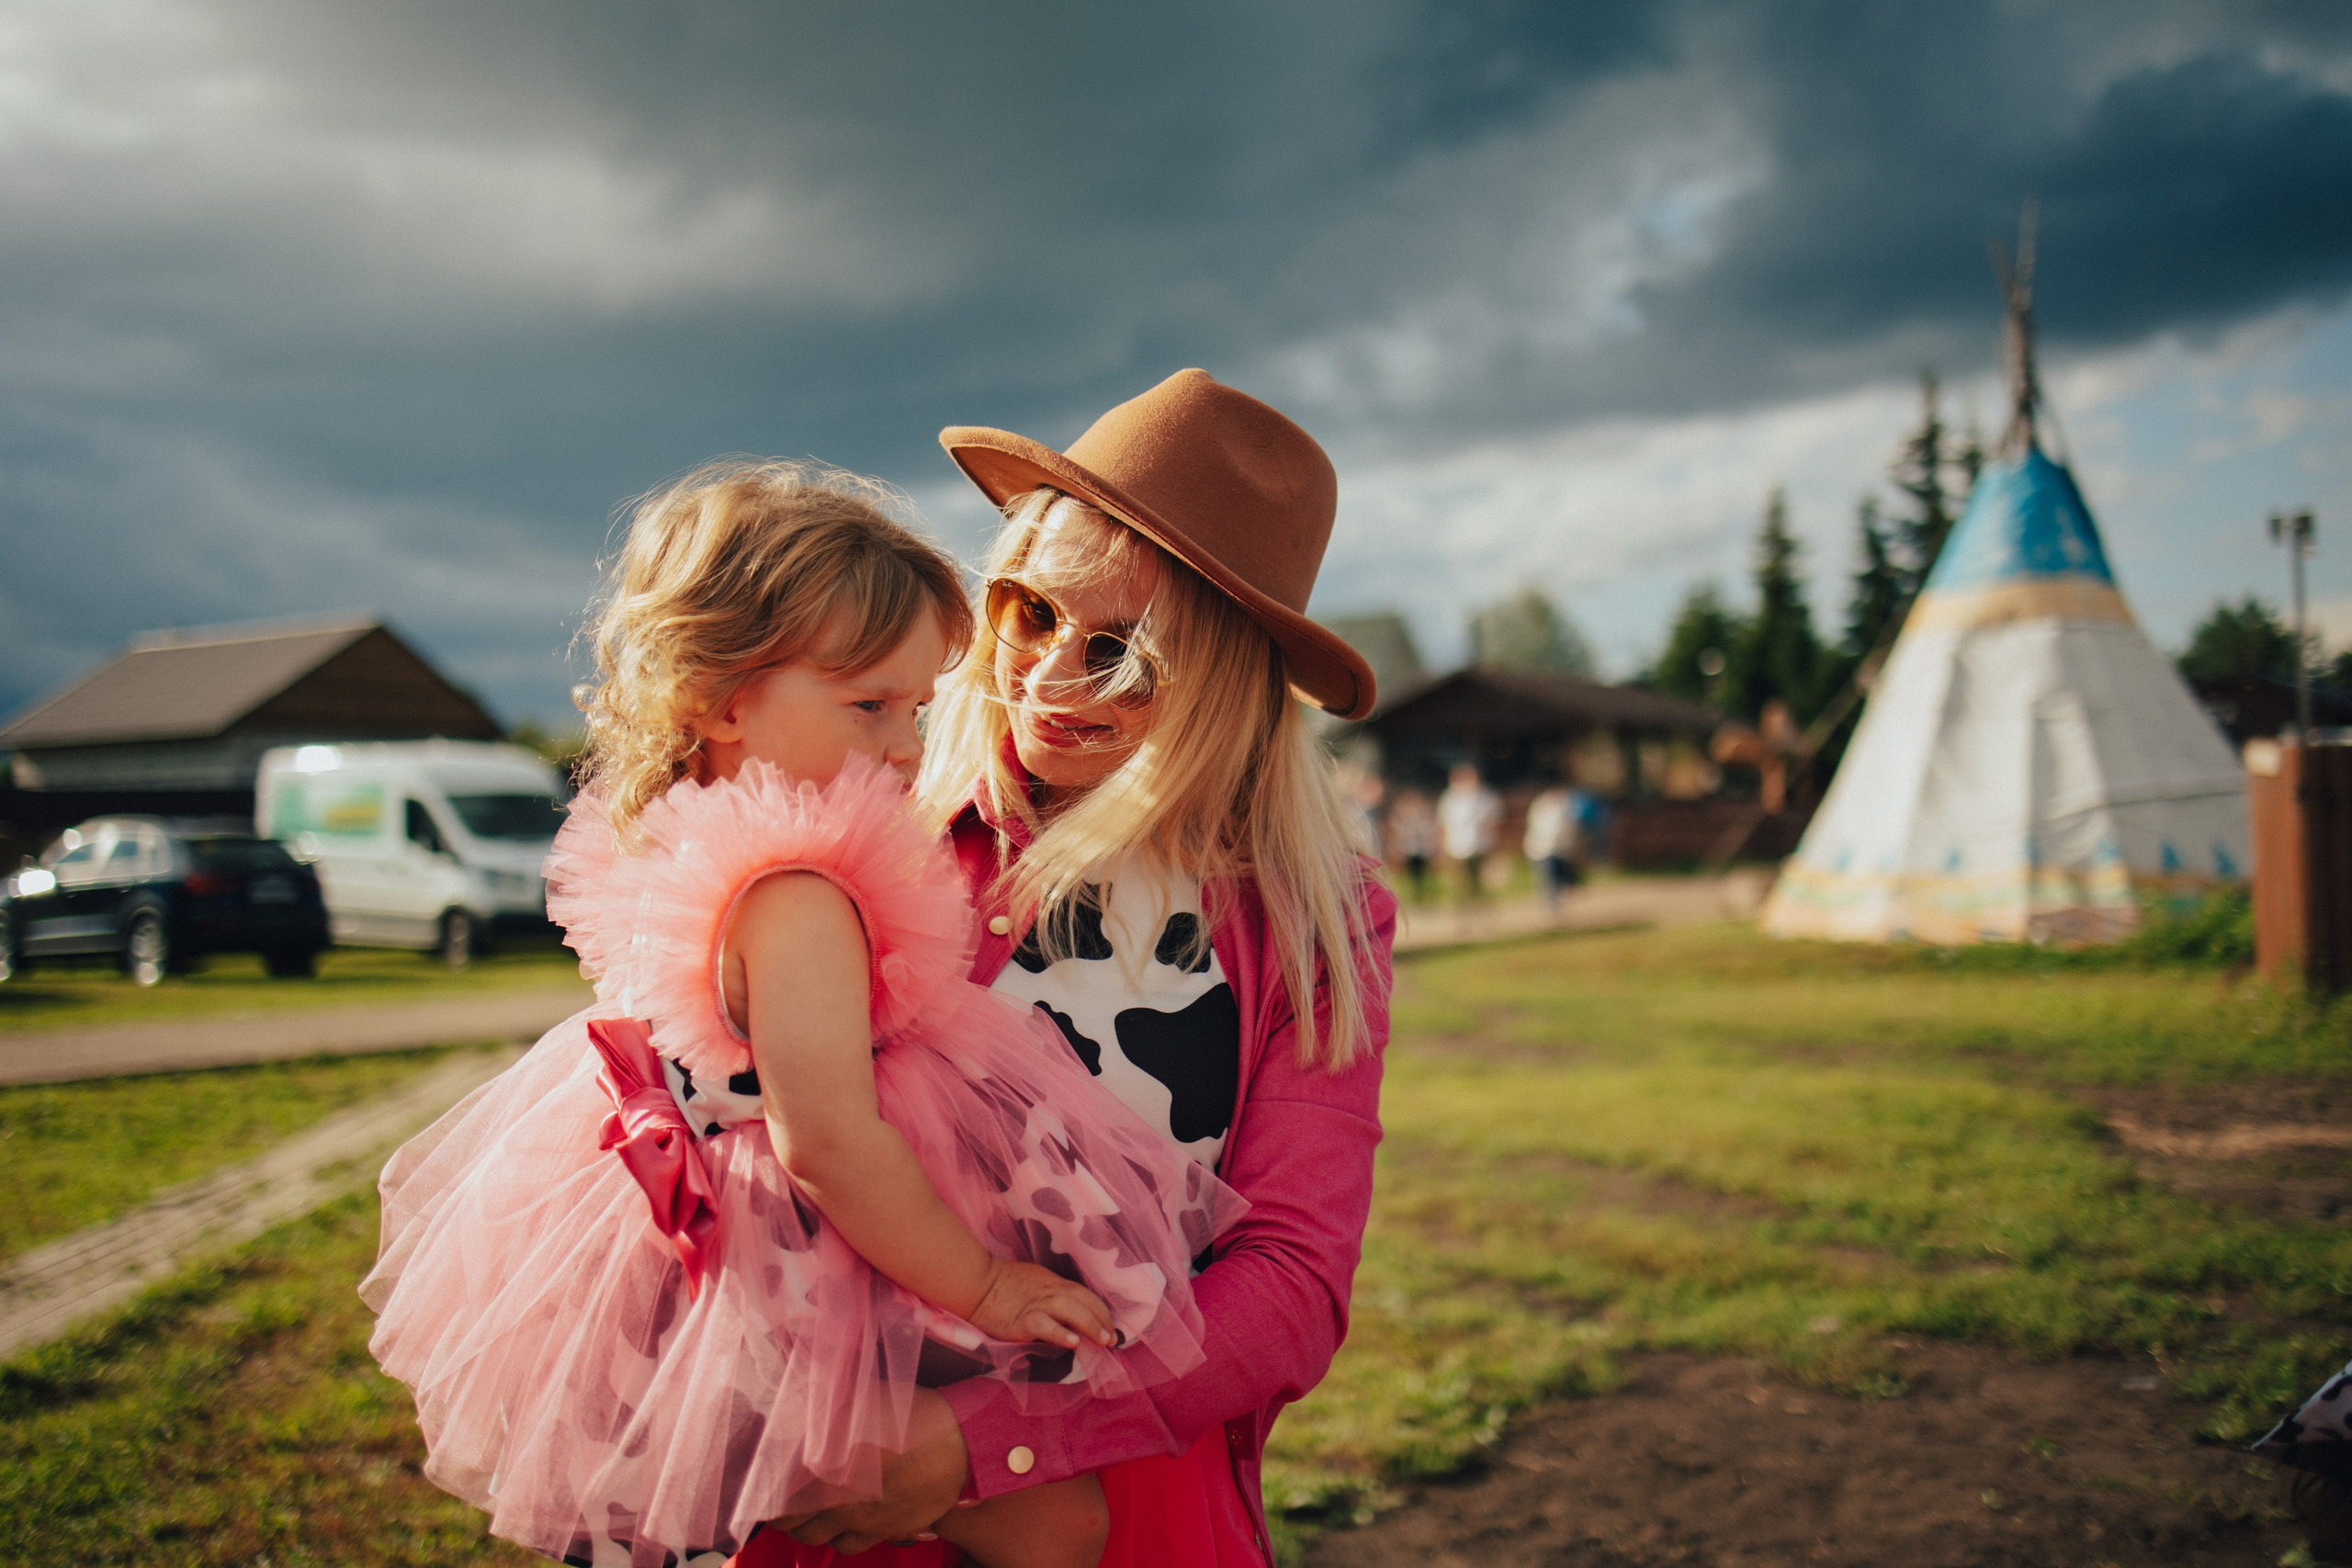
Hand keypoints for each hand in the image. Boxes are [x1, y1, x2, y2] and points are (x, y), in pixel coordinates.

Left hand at [773, 1388, 970, 1552]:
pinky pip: (849, 1547)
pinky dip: (838, 1537)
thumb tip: (796, 1402)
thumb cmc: (912, 1413)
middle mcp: (834, 1501)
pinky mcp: (884, 1531)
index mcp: (820, 1467)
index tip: (764, 1478)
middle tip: (780, 1496)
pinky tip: (842, 1521)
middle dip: (780, 1511)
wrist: (960, 1441)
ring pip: (815, 1539)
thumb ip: (822, 1407)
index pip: (773, 1492)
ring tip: (807, 1511)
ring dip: (806, 1527)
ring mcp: (859, 1521)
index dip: (764, 1488)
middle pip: (788, 1522)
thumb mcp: (859, 1398)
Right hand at [968, 1257, 1116, 1349]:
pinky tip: (1072, 1342)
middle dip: (1102, 1319)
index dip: (1101, 1310)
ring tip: (1103, 1341)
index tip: (1111, 1326)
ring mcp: (1036, 1304)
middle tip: (1113, 1338)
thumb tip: (1069, 1315)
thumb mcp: (1033, 1283)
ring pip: (1071, 1310)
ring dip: (1091, 1325)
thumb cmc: (1001, 1283)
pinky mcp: (1021, 1320)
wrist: (975, 1283)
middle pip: (1084, 1300)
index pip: (1085, 1294)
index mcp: (1053, 1282)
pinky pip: (1044, 1325)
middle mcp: (1050, 1291)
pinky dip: (1060, 1332)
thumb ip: (1051, 1295)